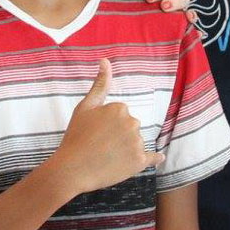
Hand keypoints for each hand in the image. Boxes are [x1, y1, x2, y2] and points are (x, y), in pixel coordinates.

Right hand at [47, 59, 163, 195]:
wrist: (71, 169)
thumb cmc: (76, 137)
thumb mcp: (85, 107)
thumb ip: (99, 84)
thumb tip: (105, 60)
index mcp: (120, 108)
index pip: (120, 115)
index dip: (107, 125)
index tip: (96, 132)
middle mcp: (132, 123)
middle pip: (130, 128)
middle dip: (118, 136)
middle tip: (100, 146)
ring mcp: (137, 143)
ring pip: (136, 143)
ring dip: (126, 149)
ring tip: (106, 158)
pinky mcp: (140, 162)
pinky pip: (152, 158)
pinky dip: (154, 159)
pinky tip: (158, 158)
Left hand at [118, 0, 197, 24]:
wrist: (115, 23)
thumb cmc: (122, 3)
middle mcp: (169, 3)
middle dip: (175, 1)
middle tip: (163, 7)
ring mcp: (173, 18)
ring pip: (188, 11)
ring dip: (188, 13)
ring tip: (185, 18)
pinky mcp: (174, 32)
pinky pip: (189, 31)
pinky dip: (195, 31)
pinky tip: (198, 33)